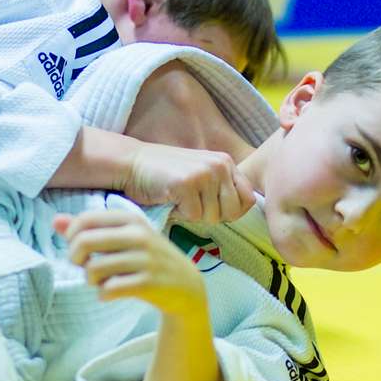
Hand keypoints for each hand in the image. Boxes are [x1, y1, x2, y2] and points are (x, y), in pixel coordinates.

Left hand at [55, 210, 206, 317]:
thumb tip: (55, 221)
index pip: (85, 220)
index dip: (72, 237)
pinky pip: (108, 289)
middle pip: (83, 242)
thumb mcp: (123, 237)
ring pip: (93, 269)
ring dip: (91, 280)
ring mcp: (145, 259)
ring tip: (101, 281)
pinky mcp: (148, 283)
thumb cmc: (146, 258)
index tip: (79, 250)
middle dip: (75, 259)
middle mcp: (138, 235)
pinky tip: (110, 293)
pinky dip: (103, 294)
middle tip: (85, 267)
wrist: (185, 285)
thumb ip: (89, 228)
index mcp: (130, 219)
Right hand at [123, 143, 255, 223]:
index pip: (248, 199)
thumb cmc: (166, 176)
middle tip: (191, 203)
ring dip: (193, 215)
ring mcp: (205, 173)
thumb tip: (240, 213)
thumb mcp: (202, 176)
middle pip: (232, 212)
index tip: (210, 207)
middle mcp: (220, 165)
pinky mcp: (187, 184)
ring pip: (213, 217)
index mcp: (226, 163)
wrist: (131, 164)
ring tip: (178, 197)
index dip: (232, 211)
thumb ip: (221, 189)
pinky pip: (193, 217)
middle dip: (211, 216)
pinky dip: (179, 214)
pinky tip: (169, 198)